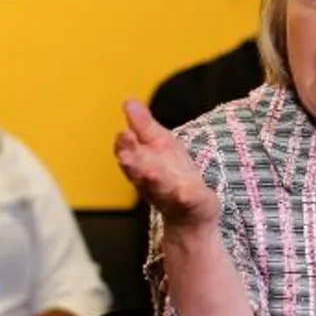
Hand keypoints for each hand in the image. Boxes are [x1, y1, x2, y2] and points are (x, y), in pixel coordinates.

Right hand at [115, 100, 219, 229]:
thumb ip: (144, 126)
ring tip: (150, 172)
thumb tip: (128, 102)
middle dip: (132, 164)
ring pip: (158, 187)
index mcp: (142, 164)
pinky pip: (185, 200)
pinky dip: (183, 196)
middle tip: (125, 155)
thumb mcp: (160, 144)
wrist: (192, 213)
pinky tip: (183, 192)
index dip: (125, 145)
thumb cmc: (173, 174)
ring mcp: (169, 194)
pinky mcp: (189, 203)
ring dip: (153, 180)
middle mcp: (150, 181)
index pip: (128, 153)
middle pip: (138, 172)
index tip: (123, 133)